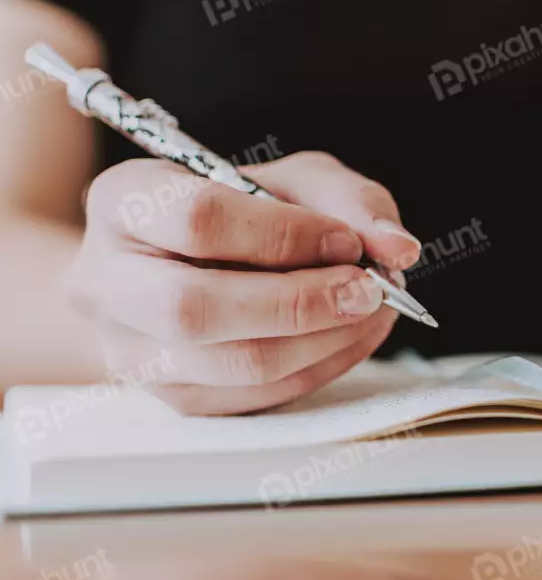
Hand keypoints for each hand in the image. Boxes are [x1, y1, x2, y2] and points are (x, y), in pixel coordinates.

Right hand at [67, 152, 422, 414]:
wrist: (193, 264)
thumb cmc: (246, 211)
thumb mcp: (296, 180)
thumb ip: (350, 201)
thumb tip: (398, 247)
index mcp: (125, 201)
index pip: (197, 220)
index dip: (284, 234)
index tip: (345, 241)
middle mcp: (106, 280)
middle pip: (195, 308)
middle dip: (300, 303)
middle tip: (367, 290)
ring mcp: (129, 349)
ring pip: (229, 364)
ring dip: (320, 342)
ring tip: (371, 312)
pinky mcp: (171, 396)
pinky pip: (252, 398)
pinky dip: (318, 369)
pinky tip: (350, 337)